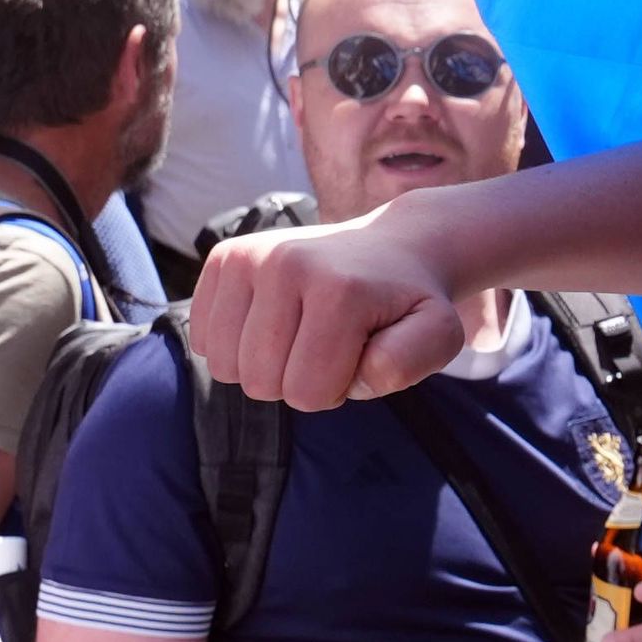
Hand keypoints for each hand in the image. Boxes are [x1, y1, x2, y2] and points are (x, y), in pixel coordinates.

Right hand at [189, 209, 473, 406]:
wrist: (393, 248)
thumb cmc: (410, 303)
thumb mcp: (439, 335)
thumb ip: (413, 360)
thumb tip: (364, 370)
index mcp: (339, 290)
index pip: (307, 393)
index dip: (335, 390)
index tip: (357, 357)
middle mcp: (285, 264)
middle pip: (260, 383)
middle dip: (298, 381)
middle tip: (329, 346)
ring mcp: (248, 256)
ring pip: (224, 366)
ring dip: (264, 367)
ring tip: (301, 335)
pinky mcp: (224, 257)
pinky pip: (202, 338)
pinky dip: (236, 345)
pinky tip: (272, 323)